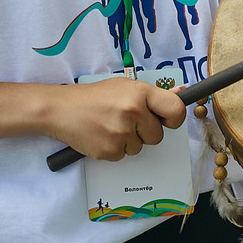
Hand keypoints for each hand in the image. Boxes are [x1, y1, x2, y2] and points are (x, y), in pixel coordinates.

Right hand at [48, 77, 186, 161]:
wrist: (60, 109)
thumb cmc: (93, 96)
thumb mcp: (124, 87)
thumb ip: (153, 94)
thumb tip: (182, 92)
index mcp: (140, 92)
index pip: (175, 110)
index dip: (174, 119)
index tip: (166, 121)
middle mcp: (134, 111)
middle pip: (157, 136)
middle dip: (144, 132)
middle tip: (125, 121)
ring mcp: (121, 132)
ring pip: (140, 148)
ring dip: (128, 141)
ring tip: (109, 126)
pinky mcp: (110, 150)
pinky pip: (123, 156)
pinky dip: (114, 149)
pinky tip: (101, 135)